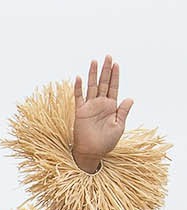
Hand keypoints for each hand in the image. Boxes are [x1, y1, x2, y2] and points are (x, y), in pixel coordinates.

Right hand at [72, 56, 133, 171]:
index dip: (115, 76)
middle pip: (103, 83)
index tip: (116, 64)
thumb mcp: (118, 126)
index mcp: (111, 106)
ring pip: (91, 86)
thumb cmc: (106, 142)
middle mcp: (100, 104)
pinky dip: (78, 88)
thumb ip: (123, 111)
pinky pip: (78, 97)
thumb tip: (130, 98)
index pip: (114, 87)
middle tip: (108, 56)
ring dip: (93, 74)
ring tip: (94, 61)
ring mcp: (90, 106)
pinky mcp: (80, 111)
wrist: (92, 152)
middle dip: (106, 70)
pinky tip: (79, 77)